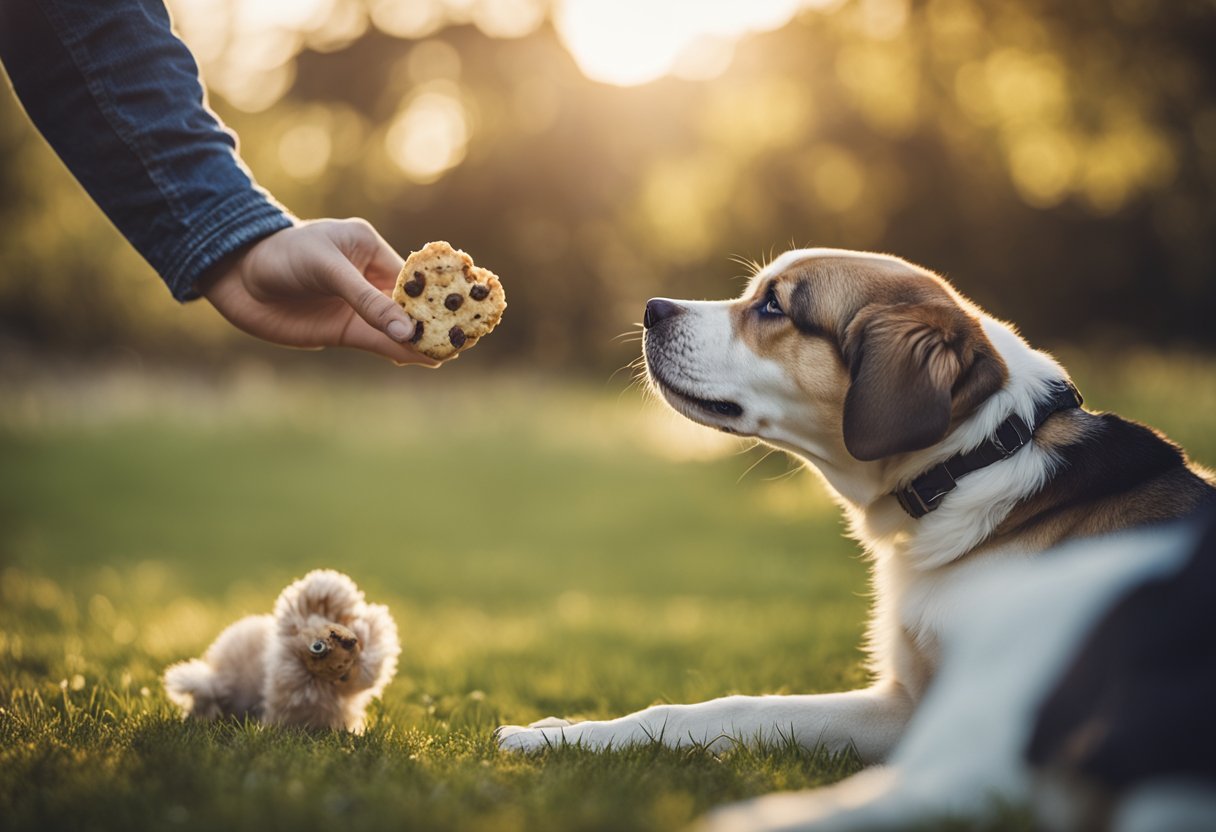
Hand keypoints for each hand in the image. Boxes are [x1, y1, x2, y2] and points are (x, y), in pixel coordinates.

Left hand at [199, 218, 439, 365]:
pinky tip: (420, 359)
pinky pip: (376, 342)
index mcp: (369, 249)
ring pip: (395, 328)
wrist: (234, 276)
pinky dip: (397, 352)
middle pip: (409, 304)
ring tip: (448, 353)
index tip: (458, 310)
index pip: (411, 277)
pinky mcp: (341, 330)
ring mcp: (355, 306)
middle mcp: (367, 278)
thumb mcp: (326, 269)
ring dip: (418, 341)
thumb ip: (365, 300)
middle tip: (462, 338)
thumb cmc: (280, 256)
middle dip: (433, 321)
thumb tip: (405, 332)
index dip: (434, 295)